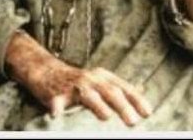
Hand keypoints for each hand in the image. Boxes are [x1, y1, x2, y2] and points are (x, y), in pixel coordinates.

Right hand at [5, 32, 150, 125]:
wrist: (46, 71)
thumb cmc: (77, 80)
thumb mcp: (100, 80)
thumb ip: (119, 86)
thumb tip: (142, 89)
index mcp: (103, 77)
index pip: (123, 87)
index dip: (136, 100)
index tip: (147, 113)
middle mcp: (90, 79)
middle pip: (109, 91)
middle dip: (122, 106)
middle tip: (133, 122)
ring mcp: (73, 86)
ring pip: (88, 95)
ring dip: (97, 105)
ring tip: (106, 117)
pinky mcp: (56, 94)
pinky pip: (57, 102)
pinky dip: (57, 108)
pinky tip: (56, 115)